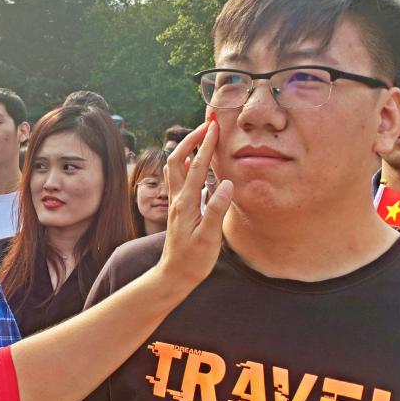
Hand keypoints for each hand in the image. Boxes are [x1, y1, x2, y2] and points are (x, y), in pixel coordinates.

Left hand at [158, 119, 232, 291]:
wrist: (174, 275)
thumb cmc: (193, 260)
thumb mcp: (209, 238)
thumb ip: (216, 210)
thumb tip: (225, 184)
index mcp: (186, 203)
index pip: (195, 167)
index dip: (205, 145)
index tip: (214, 127)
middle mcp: (178, 199)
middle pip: (178, 160)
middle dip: (191, 139)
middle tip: (206, 125)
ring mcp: (176, 203)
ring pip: (176, 168)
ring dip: (187, 149)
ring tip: (201, 136)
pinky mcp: (179, 208)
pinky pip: (179, 179)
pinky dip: (187, 164)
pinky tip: (195, 163)